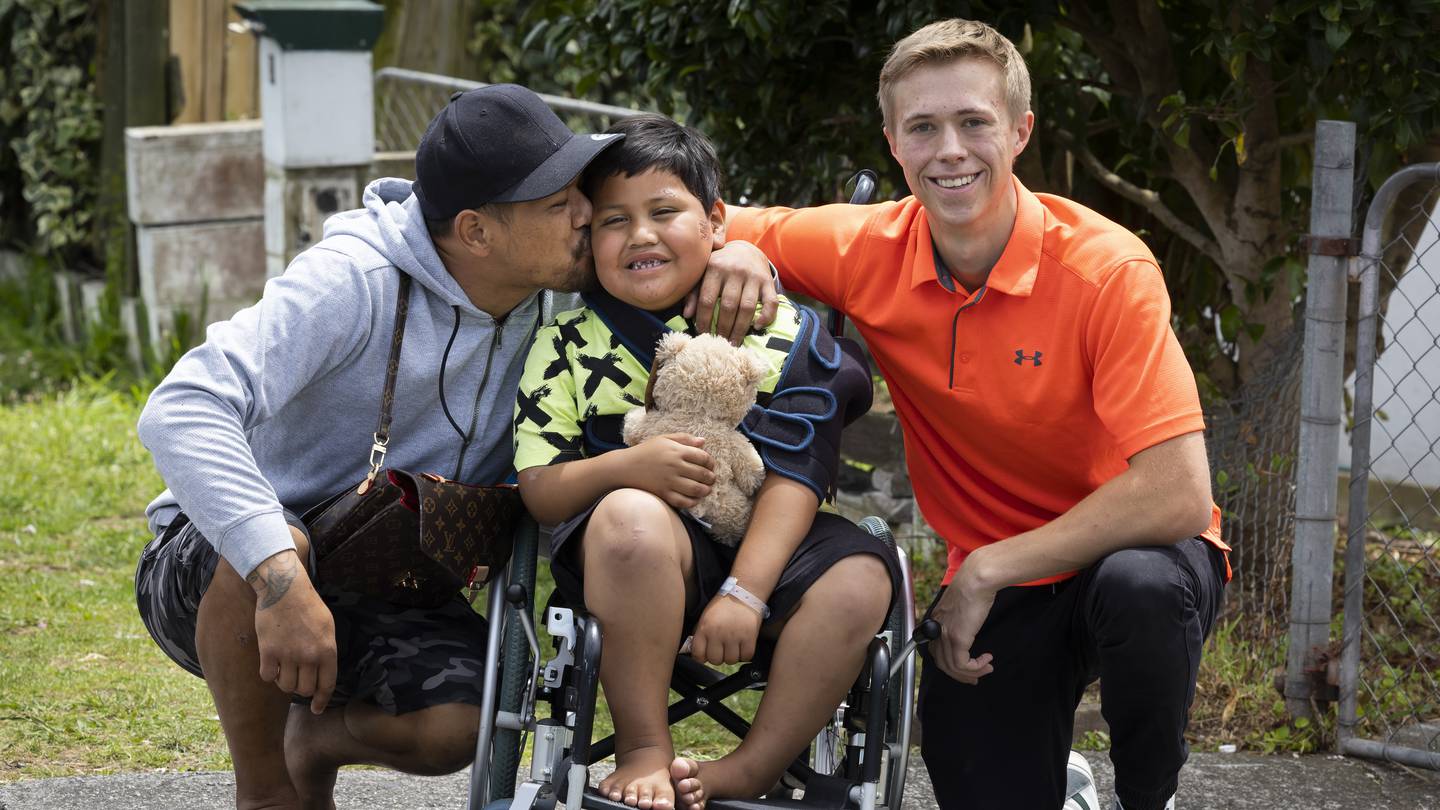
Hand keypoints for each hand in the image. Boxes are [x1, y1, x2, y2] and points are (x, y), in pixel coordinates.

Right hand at [246, 549, 337, 712]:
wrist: (284, 588)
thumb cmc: (308, 605)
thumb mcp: (327, 627)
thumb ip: (326, 651)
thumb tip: (322, 673)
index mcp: (327, 650)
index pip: (326, 685)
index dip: (321, 700)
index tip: (316, 709)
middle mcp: (309, 656)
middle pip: (304, 689)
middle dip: (301, 689)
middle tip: (297, 679)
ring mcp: (288, 655)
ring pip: (286, 686)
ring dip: (285, 682)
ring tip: (284, 669)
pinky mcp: (268, 651)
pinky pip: (268, 677)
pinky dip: (269, 674)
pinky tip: (271, 664)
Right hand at [625, 434, 715, 508]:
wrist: (625, 467)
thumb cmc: (646, 451)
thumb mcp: (664, 439)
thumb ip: (684, 439)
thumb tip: (703, 441)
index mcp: (677, 451)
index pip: (703, 457)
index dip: (711, 462)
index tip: (711, 465)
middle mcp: (675, 466)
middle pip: (702, 474)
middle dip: (711, 478)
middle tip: (711, 479)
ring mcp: (669, 481)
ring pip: (696, 489)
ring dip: (705, 490)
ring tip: (706, 489)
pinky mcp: (663, 493)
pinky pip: (683, 501)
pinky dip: (693, 502)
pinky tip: (695, 499)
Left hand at [684, 240, 777, 345]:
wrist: (746, 250)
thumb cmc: (719, 266)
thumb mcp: (703, 274)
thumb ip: (693, 292)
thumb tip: (687, 315)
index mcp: (714, 267)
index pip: (707, 299)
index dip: (704, 320)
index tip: (703, 334)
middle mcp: (734, 270)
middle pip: (728, 306)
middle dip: (723, 328)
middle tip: (720, 343)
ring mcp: (753, 276)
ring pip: (747, 307)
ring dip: (741, 329)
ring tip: (734, 342)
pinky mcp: (768, 281)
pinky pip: (771, 302)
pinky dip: (766, 316)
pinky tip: (757, 327)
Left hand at [690, 593, 763, 664]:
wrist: (744, 593)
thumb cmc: (723, 606)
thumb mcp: (706, 616)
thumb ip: (700, 633)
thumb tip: (694, 651)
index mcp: (704, 628)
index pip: (698, 655)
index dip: (702, 657)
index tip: (707, 654)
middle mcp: (718, 633)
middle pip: (715, 660)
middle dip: (718, 657)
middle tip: (723, 648)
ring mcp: (734, 636)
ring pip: (730, 660)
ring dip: (732, 656)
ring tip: (734, 646)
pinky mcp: (749, 637)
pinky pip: (746, 656)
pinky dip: (745, 654)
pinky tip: (743, 645)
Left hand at [929, 562, 997, 684]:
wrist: (977, 579)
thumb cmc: (973, 586)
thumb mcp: (962, 606)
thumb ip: (959, 619)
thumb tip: (967, 628)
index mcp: (936, 622)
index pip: (936, 651)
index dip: (949, 664)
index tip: (964, 669)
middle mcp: (937, 630)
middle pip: (942, 663)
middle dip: (959, 675)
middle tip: (975, 677)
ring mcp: (946, 635)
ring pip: (952, 667)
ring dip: (971, 673)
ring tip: (986, 669)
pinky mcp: (957, 638)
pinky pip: (962, 664)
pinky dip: (975, 667)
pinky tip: (986, 660)